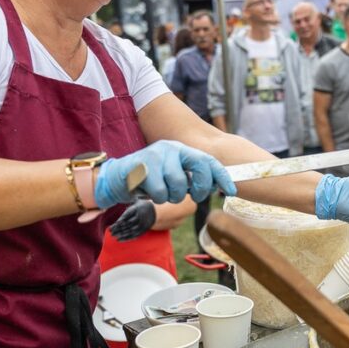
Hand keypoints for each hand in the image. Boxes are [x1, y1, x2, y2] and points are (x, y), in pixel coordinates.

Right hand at [94, 140, 236, 208]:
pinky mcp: (143, 167)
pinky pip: (160, 192)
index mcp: (181, 149)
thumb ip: (191, 178)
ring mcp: (157, 156)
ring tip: (161, 192)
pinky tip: (148, 192)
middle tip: (193, 196)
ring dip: (172, 196)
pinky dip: (157, 198)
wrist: (117, 179)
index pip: (208, 160)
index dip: (221, 176)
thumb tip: (215, 186)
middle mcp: (171, 148)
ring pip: (178, 185)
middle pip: (199, 168)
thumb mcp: (173, 175)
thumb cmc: (150, 180)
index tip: (231, 191)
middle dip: (200, 188)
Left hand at [109, 199, 156, 240]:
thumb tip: (121, 194)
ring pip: (130, 230)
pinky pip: (134, 235)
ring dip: (121, 234)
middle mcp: (139, 217)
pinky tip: (119, 239)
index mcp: (137, 209)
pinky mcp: (142, 230)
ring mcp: (141, 225)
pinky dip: (126, 238)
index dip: (121, 220)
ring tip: (113, 235)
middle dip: (118, 228)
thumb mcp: (138, 201)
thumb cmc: (142, 205)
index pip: (128, 215)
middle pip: (127, 224)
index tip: (115, 223)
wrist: (155, 212)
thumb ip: (129, 200)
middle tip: (110, 231)